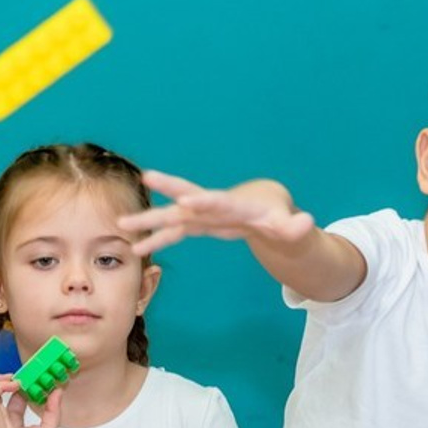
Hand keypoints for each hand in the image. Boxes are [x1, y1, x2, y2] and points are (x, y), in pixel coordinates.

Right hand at [0, 376, 62, 427]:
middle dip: (11, 380)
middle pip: (3, 393)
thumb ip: (53, 409)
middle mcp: (4, 419)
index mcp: (16, 423)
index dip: (24, 388)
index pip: (17, 400)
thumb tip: (58, 391)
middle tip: (24, 374)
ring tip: (17, 377)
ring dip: (3, 380)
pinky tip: (13, 384)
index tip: (34, 378)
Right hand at [119, 171, 315, 256]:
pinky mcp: (197, 223)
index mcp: (237, 204)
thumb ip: (294, 226)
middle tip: (147, 177)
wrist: (266, 205)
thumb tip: (306, 223)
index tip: (186, 202)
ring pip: (173, 215)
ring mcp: (202, 213)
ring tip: (121, 224)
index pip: (219, 201)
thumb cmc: (278, 215)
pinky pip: (173, 232)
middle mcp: (214, 204)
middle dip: (169, 186)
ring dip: (149, 220)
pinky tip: (136, 249)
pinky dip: (156, 239)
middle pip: (189, 193)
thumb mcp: (289, 226)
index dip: (204, 202)